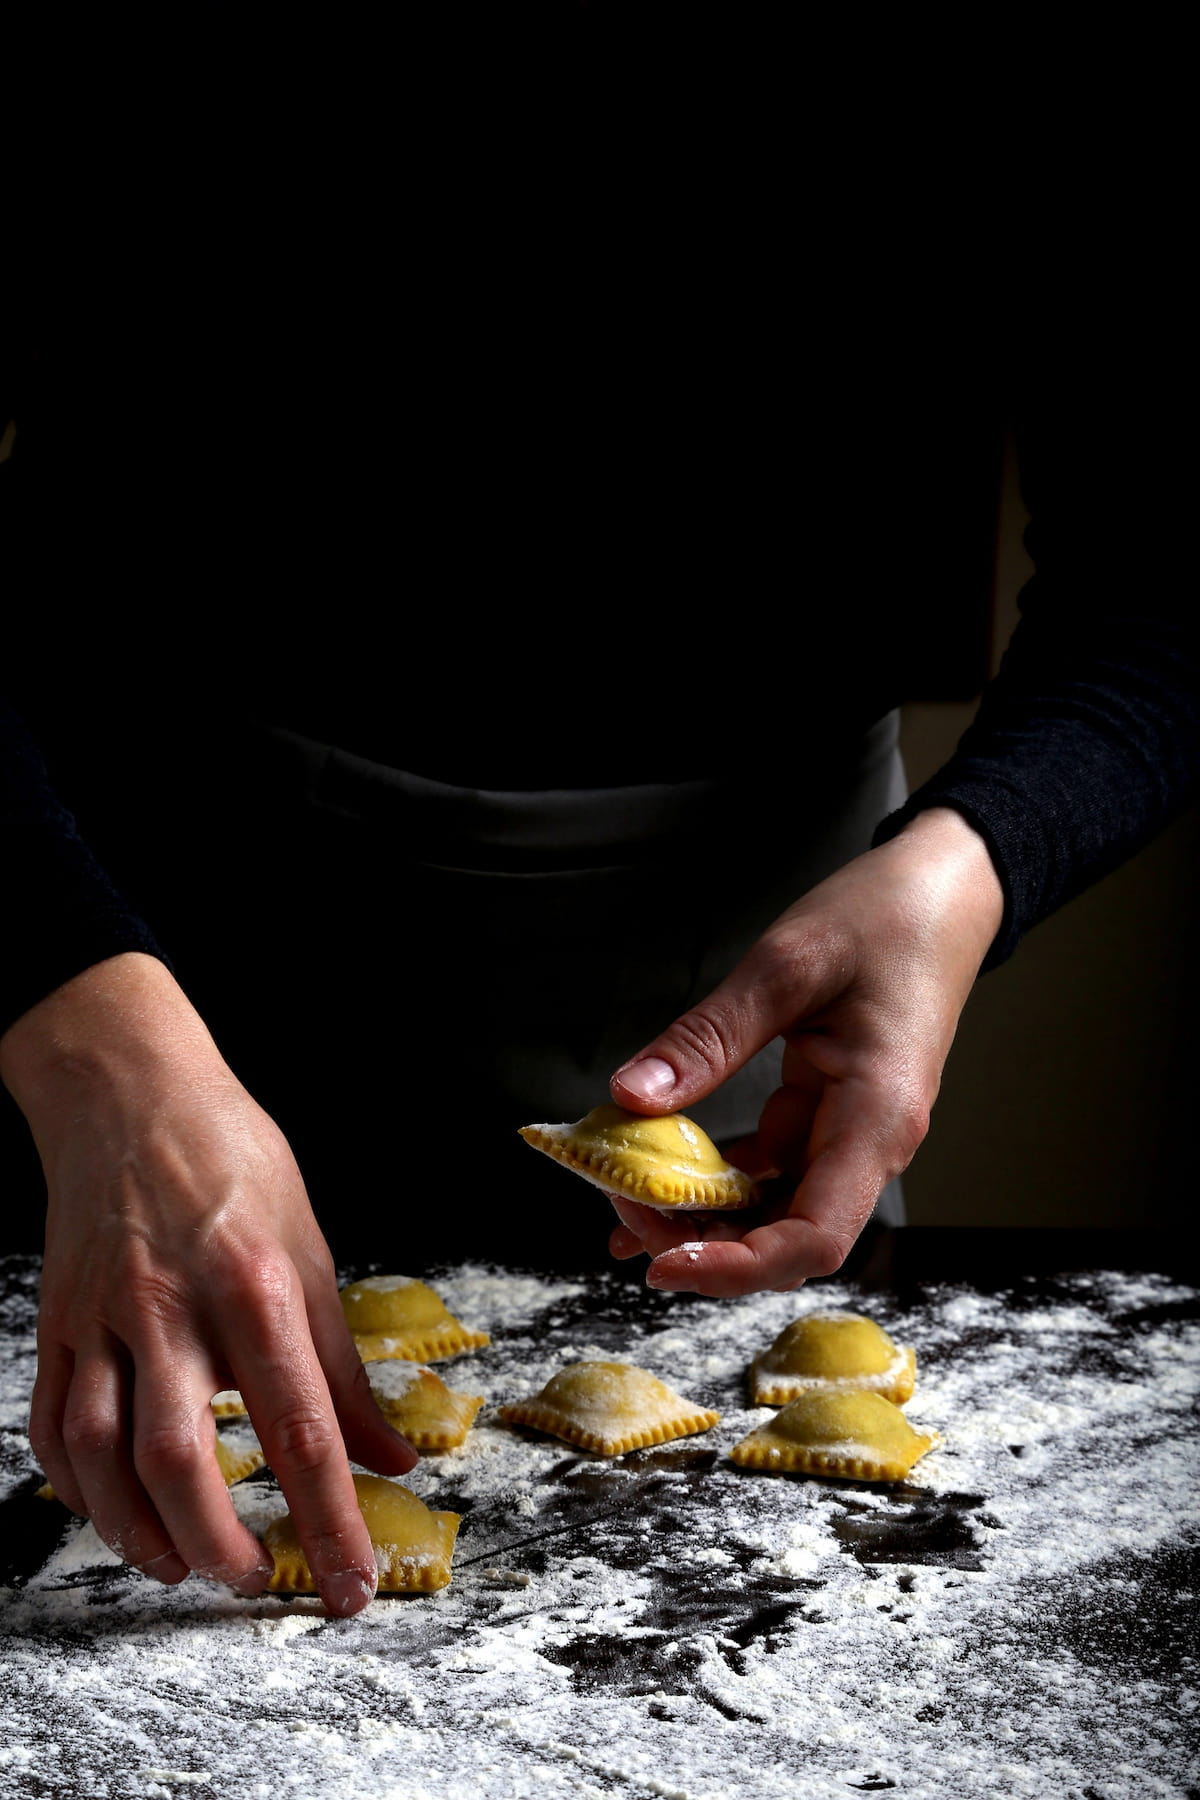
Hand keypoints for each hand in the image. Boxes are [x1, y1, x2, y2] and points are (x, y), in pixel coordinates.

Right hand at [0, 953, 416, 1613]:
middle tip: (254, 1583)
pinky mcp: (58, 1322)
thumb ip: (344, 1364)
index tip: (349, 1586)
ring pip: (101, 1455)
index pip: (300, 1427)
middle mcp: (171, 1308)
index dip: (329, 1520)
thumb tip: (392, 1454)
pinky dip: (79, 1486)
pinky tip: (113, 1511)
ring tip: (181, 1566)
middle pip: (181, 1458)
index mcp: (254, 1286)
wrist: (130, 1093)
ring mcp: (103, 1317)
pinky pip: (53, 1425)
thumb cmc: (231, 1159)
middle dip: (219, 1543)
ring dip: (138, 1531)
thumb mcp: (309, 1249)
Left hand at [606, 809, 1003, 1296]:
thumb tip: (632, 1095)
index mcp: (877, 1116)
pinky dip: (713, 1176)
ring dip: (701, 1214)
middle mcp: (869, 1141)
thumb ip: (710, 1036)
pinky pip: (767, 1167)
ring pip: (772, 1209)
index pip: (814, 1236)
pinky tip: (656, 1171)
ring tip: (623, 1194)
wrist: (944, 889)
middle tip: (619, 1201)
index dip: (737, 1267)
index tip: (663, 1263)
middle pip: (786, 1237)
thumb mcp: (786, 965)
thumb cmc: (886, 918)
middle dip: (701, 1240)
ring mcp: (849, 1131)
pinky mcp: (827, 1111)